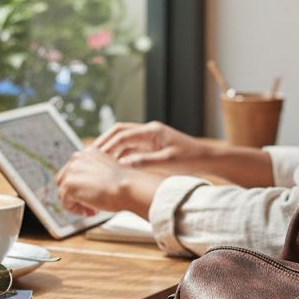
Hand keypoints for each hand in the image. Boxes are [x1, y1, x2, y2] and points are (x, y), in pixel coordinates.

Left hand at [56, 145, 161, 217]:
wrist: (127, 188)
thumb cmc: (125, 184)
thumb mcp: (109, 172)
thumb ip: (95, 174)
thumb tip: (85, 187)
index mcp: (88, 153)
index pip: (74, 171)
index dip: (81, 186)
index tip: (93, 195)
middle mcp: (77, 158)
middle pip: (65, 181)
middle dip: (76, 195)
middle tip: (90, 206)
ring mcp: (72, 171)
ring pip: (64, 193)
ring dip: (77, 203)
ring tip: (92, 211)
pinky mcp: (69, 185)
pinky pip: (65, 203)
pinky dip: (76, 210)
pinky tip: (90, 212)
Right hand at [94, 121, 208, 171]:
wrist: (208, 159)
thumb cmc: (192, 159)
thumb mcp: (168, 162)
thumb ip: (145, 162)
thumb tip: (123, 163)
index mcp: (152, 131)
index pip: (123, 134)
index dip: (108, 144)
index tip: (95, 155)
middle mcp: (149, 131)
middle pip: (119, 132)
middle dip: (104, 142)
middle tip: (89, 155)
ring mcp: (150, 139)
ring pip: (124, 140)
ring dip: (110, 148)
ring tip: (96, 161)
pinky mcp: (152, 147)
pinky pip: (131, 148)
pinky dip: (120, 155)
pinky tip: (113, 166)